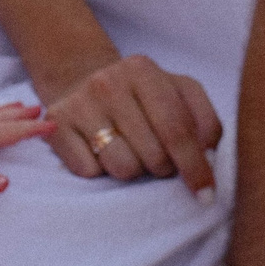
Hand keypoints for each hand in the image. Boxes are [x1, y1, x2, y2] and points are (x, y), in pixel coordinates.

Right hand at [42, 53, 221, 192]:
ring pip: (123, 168)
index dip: (196, 167)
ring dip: (134, 171)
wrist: (82, 81)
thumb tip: (208, 154)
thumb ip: (204, 119)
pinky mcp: (55, 127)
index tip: (206, 194)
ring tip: (130, 153)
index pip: (178, 129)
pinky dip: (100, 171)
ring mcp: (78, 104)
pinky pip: (90, 173)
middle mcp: (107, 82)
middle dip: (164, 168)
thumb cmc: (142, 96)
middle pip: (153, 156)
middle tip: (158, 157)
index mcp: (142, 70)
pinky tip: (101, 152)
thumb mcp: (178, 92)